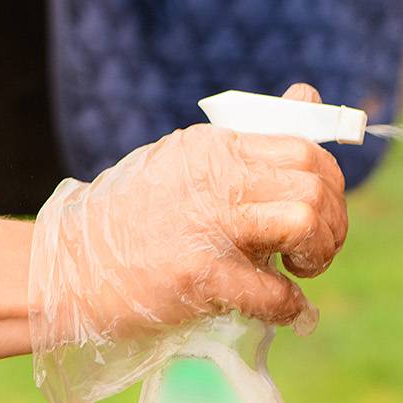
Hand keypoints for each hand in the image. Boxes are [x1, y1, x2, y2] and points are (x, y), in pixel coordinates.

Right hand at [29, 83, 347, 363]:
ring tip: (299, 269)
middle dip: (333, 221)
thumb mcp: (187, 156)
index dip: (330, 184)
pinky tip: (282, 308)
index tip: (319, 212)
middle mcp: (218, 176)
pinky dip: (290, 305)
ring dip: (320, 252)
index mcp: (218, 145)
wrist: (69, 264)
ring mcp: (210, 225)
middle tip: (313, 250)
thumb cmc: (133, 214)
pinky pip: (273, 290)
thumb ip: (249, 135)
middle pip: (316, 183)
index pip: (306, 148)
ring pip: (305, 219)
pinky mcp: (200, 275)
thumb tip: (307, 95)